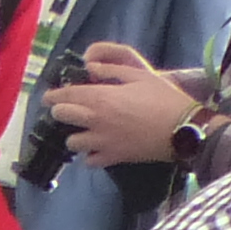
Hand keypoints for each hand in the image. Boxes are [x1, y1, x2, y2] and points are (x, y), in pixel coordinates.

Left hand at [43, 45, 198, 169]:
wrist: (182, 128)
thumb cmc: (163, 97)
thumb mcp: (139, 75)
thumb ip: (111, 70)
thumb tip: (90, 68)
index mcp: (102, 97)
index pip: (67, 95)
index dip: (54, 94)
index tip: (47, 96)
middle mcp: (96, 120)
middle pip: (62, 116)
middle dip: (60, 111)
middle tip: (66, 109)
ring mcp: (102, 142)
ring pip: (72, 142)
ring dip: (75, 135)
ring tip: (84, 131)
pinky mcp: (112, 158)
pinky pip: (89, 161)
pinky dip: (90, 155)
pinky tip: (98, 148)